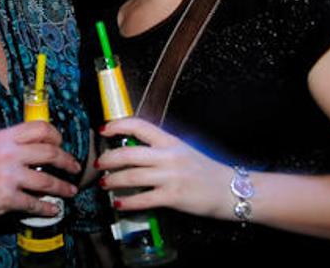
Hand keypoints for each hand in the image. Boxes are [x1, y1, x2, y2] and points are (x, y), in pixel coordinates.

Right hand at [0, 121, 81, 227]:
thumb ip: (10, 146)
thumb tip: (37, 150)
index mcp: (4, 137)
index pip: (40, 127)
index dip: (57, 135)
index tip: (62, 144)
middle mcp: (8, 153)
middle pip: (50, 152)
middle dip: (68, 161)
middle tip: (74, 167)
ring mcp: (8, 176)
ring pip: (48, 181)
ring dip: (63, 187)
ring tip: (70, 191)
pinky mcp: (6, 198)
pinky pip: (35, 204)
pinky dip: (47, 208)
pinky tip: (53, 210)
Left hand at [97, 118, 230, 218]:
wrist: (232, 190)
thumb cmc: (205, 171)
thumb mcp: (183, 150)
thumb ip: (160, 148)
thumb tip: (132, 148)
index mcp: (170, 141)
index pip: (139, 125)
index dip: (117, 125)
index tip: (103, 129)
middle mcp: (169, 156)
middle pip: (128, 153)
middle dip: (108, 159)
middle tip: (98, 164)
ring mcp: (171, 177)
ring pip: (132, 176)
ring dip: (113, 180)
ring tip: (104, 183)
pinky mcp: (173, 197)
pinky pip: (143, 199)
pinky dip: (127, 202)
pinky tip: (118, 203)